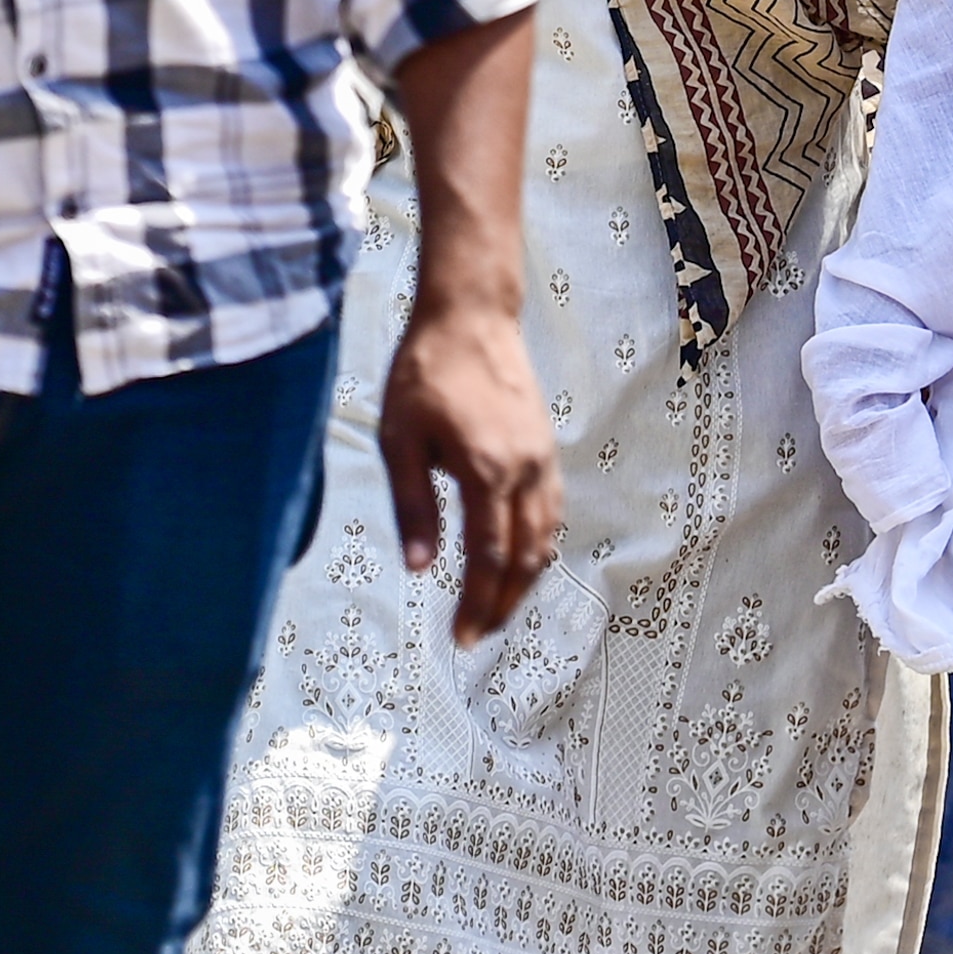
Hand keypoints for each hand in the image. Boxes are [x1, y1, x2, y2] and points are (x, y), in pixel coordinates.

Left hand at [378, 284, 559, 640]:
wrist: (471, 315)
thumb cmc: (426, 371)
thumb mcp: (400, 438)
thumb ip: (412, 505)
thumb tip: (420, 568)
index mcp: (486, 471)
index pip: (488, 558)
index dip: (477, 603)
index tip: (461, 638)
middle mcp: (524, 470)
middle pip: (526, 558)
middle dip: (503, 604)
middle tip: (478, 636)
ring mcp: (542, 459)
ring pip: (546, 538)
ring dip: (524, 582)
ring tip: (497, 609)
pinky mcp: (545, 448)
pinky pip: (552, 512)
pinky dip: (539, 547)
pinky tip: (521, 561)